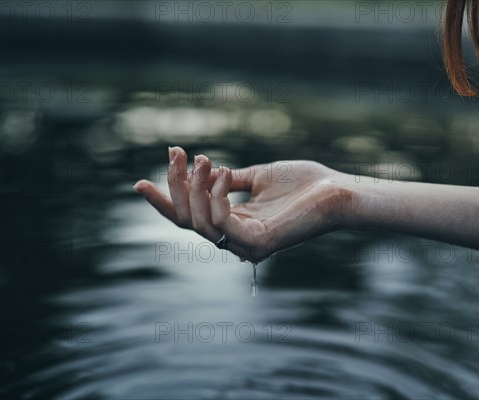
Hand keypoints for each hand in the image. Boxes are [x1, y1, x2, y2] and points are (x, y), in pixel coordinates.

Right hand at [133, 146, 358, 261]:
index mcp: (233, 224)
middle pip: (185, 220)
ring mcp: (245, 244)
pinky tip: (224, 172)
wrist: (338, 191)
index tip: (139, 181)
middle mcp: (234, 239)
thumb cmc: (304, 184)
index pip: (188, 218)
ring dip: (194, 187)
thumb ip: (231, 180)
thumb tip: (207, 171)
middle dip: (173, 186)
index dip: (164, 201)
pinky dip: (216, 195)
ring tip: (204, 159)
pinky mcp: (257, 243)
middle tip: (175, 153)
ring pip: (198, 222)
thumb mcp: (258, 177)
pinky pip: (221, 222)